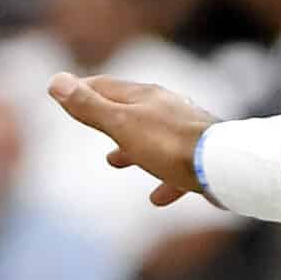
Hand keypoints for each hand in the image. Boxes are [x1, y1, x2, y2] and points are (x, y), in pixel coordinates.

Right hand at [47, 72, 218, 207]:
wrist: (224, 165)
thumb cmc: (170, 144)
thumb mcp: (121, 124)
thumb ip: (89, 106)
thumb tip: (56, 80)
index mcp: (145, 97)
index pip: (107, 86)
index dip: (83, 89)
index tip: (67, 91)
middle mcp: (167, 109)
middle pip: (131, 110)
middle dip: (107, 117)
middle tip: (90, 122)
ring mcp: (186, 132)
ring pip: (152, 138)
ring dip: (131, 148)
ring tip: (114, 161)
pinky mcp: (202, 158)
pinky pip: (177, 169)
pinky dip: (162, 179)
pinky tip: (156, 198)